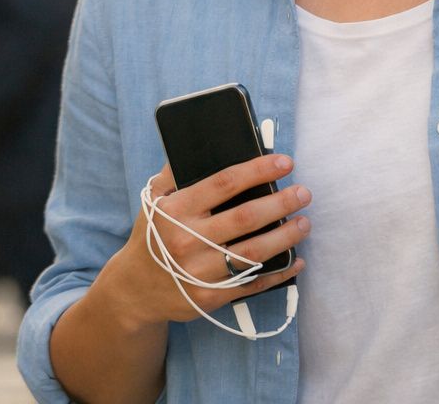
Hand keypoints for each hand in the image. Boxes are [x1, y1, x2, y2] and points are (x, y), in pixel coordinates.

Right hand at [102, 155, 309, 328]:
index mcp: (176, 210)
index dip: (258, 170)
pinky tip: (297, 261)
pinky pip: (252, 284)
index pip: (224, 183)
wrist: (134, 290)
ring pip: (253, 253)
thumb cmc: (152, 236)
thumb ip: (175, 171)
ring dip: (285, 237)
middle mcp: (187, 240)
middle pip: (245, 217)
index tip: (285, 162)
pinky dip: (279, 274)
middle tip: (303, 193)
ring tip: (305, 223)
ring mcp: (199, 272)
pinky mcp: (210, 298)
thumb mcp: (154, 200)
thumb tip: (199, 141)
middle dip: (281, 203)